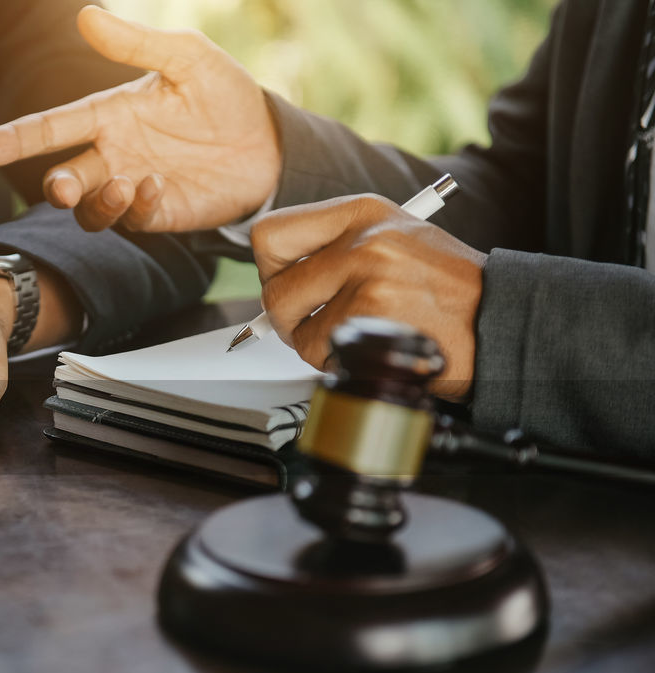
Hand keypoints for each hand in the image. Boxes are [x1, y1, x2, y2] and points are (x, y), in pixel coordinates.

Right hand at [0, 5, 279, 232]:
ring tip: (125, 183)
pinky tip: (159, 185)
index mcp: (109, 115)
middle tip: (64, 186)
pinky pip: (132, 220)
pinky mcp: (159, 215)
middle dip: (57, 186)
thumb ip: (136, 44)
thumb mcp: (187, 58)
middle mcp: (113, 155)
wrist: (269, 142)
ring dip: (97, 203)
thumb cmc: (225, 95)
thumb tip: (86, 14)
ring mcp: (133, 189)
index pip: (51, 129)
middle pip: (63, 179)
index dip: (14, 139)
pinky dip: (137, 207)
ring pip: (89, 211)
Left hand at [251, 195, 486, 399]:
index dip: (272, 270)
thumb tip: (275, 277)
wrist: (502, 319)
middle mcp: (363, 238)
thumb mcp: (393, 242)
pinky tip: (371, 349)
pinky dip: (337, 360)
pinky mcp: (374, 314)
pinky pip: (321, 350)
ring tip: (356, 335)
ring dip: (315, 343)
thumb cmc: (447, 291)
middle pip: (275, 287)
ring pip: (294, 324)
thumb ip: (335, 250)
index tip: (290, 285)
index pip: (270, 234)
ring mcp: (369, 275)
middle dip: (288, 318)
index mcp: (363, 212)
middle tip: (316, 324)